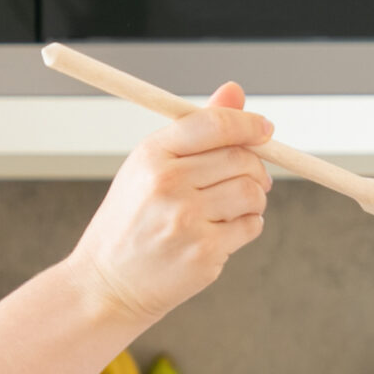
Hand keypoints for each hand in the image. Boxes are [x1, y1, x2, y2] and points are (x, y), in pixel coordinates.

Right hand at [65, 83, 272, 324]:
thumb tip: (234, 91)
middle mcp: (167, 184)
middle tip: (251, 178)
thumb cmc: (132, 222)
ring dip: (254, 199)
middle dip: (255, 167)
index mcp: (151, 155)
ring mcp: (186, 220)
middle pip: (240, 158)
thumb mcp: (150, 168)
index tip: (264, 130)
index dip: (247, 124)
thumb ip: (196, 131)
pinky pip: (251, 226)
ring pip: (252, 192)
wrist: (108, 283)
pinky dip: (247, 226)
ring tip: (232, 208)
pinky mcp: (204, 252)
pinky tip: (223, 232)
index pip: (213, 124)